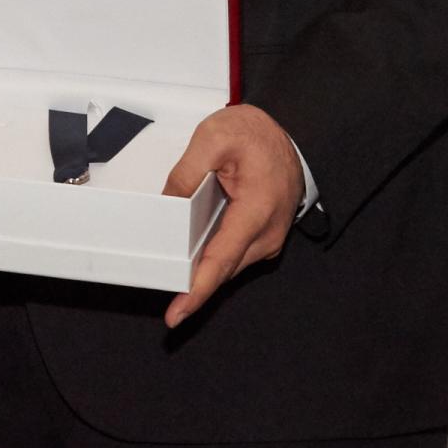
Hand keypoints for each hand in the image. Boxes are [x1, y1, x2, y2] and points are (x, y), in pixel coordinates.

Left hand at [161, 104, 302, 326]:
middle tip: (160, 282)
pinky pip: (232, 254)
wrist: (288, 134)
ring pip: (227, 264)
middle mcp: (267, 233)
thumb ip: (187, 170)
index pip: (222, 260)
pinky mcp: (262, 238)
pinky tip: (192, 252)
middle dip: (192, 281)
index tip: (177, 313)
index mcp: (257, 210)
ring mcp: (268, 239)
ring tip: (172, 267)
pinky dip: (212, 256)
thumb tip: (168, 203)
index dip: (198, 291)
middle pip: (222, 269)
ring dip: (202, 268)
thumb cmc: (257, 136)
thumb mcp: (214, 137)